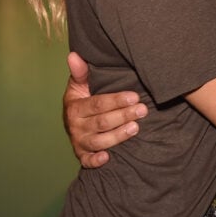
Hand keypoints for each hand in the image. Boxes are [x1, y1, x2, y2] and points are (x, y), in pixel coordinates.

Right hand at [63, 51, 147, 167]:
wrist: (72, 122)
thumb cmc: (82, 100)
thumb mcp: (79, 85)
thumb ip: (80, 72)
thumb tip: (74, 55)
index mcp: (75, 107)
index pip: (98, 103)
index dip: (116, 100)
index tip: (134, 96)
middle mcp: (76, 126)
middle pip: (102, 122)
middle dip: (123, 115)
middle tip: (143, 110)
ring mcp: (79, 142)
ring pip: (99, 141)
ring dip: (118, 136)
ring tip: (135, 128)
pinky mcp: (82, 155)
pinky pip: (87, 161)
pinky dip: (95, 161)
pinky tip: (107, 158)